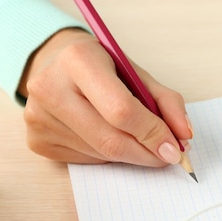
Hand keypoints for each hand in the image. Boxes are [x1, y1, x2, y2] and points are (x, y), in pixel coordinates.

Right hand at [18, 28, 192, 166]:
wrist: (55, 64)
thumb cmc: (103, 69)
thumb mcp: (136, 73)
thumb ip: (166, 102)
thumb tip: (184, 136)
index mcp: (78, 60)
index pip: (122, 110)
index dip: (153, 134)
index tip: (176, 147)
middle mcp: (50, 87)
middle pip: (111, 140)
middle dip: (148, 153)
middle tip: (168, 156)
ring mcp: (39, 117)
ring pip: (102, 154)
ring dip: (131, 154)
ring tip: (137, 138)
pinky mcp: (37, 140)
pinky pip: (88, 160)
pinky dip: (109, 155)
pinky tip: (107, 134)